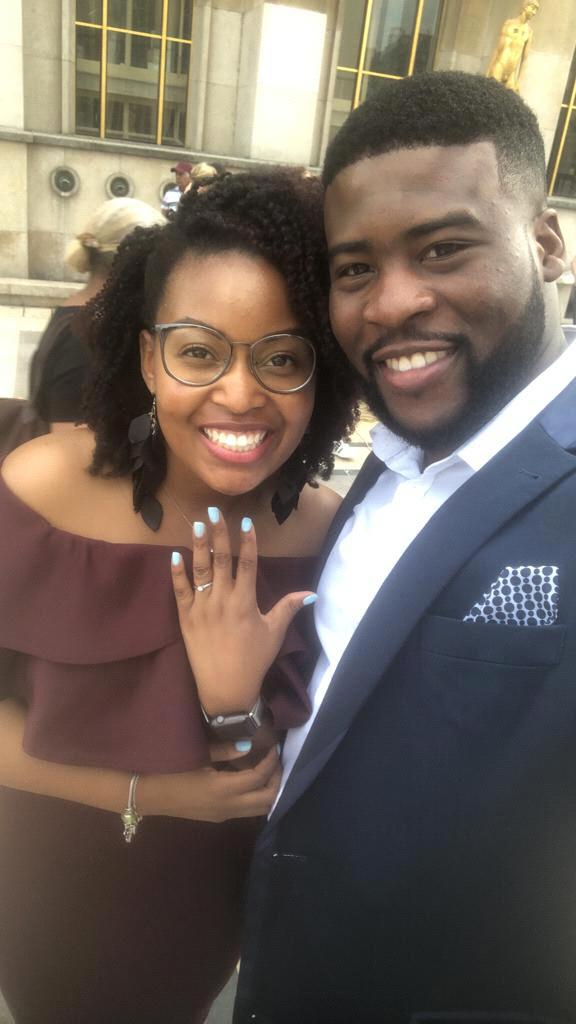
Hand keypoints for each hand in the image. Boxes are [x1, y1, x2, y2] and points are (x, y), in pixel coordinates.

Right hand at [141, 743, 280, 821]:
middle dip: (276, 779)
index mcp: (224, 790)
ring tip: (266, 770)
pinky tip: (250, 781)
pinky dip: (256, 797)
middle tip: (275, 761)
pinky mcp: (219, 818)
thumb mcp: (198, 755)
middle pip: (267, 799)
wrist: (148, 795)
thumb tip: (248, 744)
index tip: (274, 747)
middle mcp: (228, 807)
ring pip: (260, 809)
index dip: (271, 763)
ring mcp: (224, 816)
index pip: (259, 778)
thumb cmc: (170, 770)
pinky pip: (247, 810)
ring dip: (268, 790)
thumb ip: (225, 751)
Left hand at [171, 509, 315, 713]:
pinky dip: (177, 573)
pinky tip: (174, 555)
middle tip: (214, 511)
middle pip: (221, 561)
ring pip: (199, 571)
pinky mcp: (185, 619)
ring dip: (198, 546)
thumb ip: (289, 608)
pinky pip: (180, 592)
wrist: (226, 689)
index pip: (247, 564)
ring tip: (197, 525)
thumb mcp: (274, 634)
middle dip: (218, 534)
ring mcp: (201, 609)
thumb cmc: (253, 660)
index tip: (245, 522)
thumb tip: (312, 593)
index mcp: (245, 602)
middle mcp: (222, 601)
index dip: (247, 542)